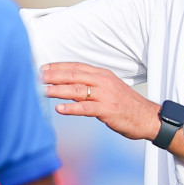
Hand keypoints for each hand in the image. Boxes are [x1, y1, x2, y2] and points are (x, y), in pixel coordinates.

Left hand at [41, 62, 161, 141]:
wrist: (147, 117)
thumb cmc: (125, 105)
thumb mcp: (108, 89)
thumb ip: (90, 85)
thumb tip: (69, 86)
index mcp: (102, 75)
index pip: (76, 67)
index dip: (58, 67)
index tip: (42, 68)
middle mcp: (103, 81)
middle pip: (73, 75)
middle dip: (53, 75)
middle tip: (36, 77)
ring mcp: (105, 95)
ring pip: (77, 90)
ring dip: (57, 90)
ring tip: (42, 90)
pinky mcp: (107, 110)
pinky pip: (86, 108)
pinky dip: (71, 108)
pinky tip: (59, 109)